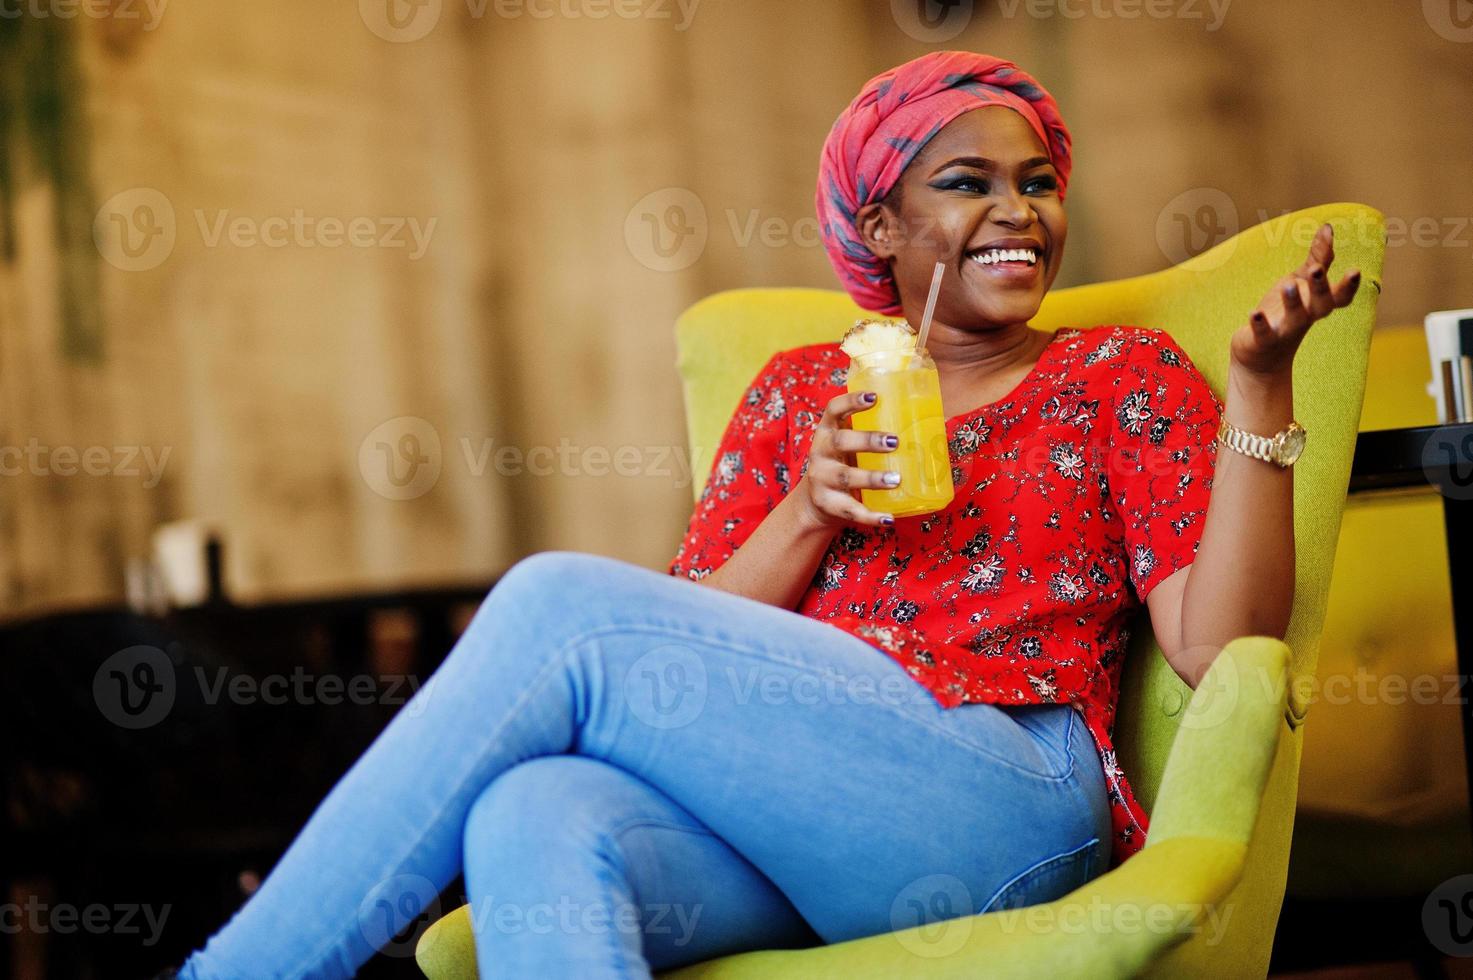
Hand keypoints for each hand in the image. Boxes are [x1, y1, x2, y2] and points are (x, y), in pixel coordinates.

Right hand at [798, 390, 900, 529]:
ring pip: (847, 477)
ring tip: (896, 479)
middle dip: (867, 440)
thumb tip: (929, 423)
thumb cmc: (845, 463)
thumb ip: (873, 432)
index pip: (834, 409)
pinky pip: (850, 510)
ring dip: (872, 478)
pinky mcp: (828, 504)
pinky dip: (871, 516)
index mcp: (827, 431)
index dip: (851, 401)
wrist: (817, 501)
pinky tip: (889, 518)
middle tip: (895, 441)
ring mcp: (821, 479)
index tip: (874, 397)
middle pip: (841, 441)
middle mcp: (820, 452)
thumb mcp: (850, 444)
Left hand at [1231, 223, 1361, 378]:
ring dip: (1293, 302)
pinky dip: (1260, 323)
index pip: (1340, 296)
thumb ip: (1317, 258)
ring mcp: (1285, 330)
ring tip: (1288, 284)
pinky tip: (1254, 313)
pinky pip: (1263, 333)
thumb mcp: (1301, 282)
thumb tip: (1328, 227)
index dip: (1348, 285)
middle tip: (1316, 269)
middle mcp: (1307, 317)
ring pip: (1295, 318)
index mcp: (1319, 303)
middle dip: (1320, 287)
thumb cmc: (1286, 311)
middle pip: (1321, 305)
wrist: (1260, 354)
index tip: (1355, 270)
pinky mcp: (1263, 341)